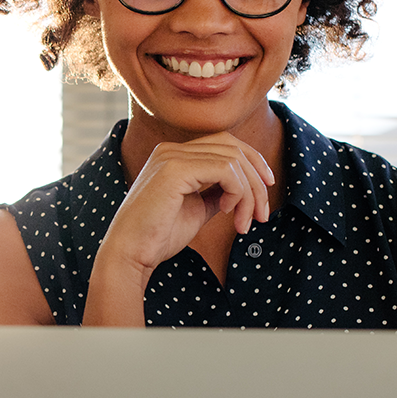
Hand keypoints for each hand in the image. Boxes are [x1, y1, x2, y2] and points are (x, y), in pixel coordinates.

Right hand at [87, 134, 274, 318]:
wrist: (130, 254)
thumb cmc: (158, 236)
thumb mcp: (197, 209)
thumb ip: (216, 194)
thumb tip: (242, 190)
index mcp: (174, 155)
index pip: (225, 144)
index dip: (253, 163)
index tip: (266, 190)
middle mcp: (171, 149)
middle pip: (233, 147)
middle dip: (257, 180)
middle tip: (262, 215)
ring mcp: (172, 156)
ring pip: (233, 160)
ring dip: (249, 194)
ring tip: (244, 223)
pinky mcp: (175, 169)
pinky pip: (225, 171)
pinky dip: (237, 193)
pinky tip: (226, 214)